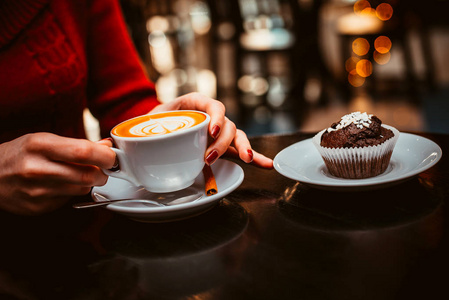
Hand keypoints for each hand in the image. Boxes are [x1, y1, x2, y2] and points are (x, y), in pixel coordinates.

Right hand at [0, 133, 115, 214]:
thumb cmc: (20, 153)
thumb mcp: (44, 140)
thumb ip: (77, 144)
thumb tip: (107, 146)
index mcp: (39, 145)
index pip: (83, 152)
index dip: (105, 156)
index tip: (112, 157)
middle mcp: (37, 168)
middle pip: (87, 175)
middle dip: (102, 173)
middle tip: (102, 169)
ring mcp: (37, 191)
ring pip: (82, 189)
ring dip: (88, 183)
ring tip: (79, 174)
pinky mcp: (38, 207)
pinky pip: (69, 200)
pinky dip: (72, 192)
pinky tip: (60, 185)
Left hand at [151, 92, 273, 168]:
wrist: (158, 127)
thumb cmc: (156, 121)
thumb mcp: (150, 120)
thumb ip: (144, 128)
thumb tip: (121, 144)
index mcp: (196, 103)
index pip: (212, 105)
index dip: (215, 117)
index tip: (210, 131)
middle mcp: (211, 116)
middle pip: (227, 124)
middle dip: (222, 141)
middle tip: (210, 157)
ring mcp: (220, 131)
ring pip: (237, 136)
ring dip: (242, 148)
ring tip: (246, 159)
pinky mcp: (223, 145)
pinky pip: (240, 149)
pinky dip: (255, 157)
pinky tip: (266, 165)